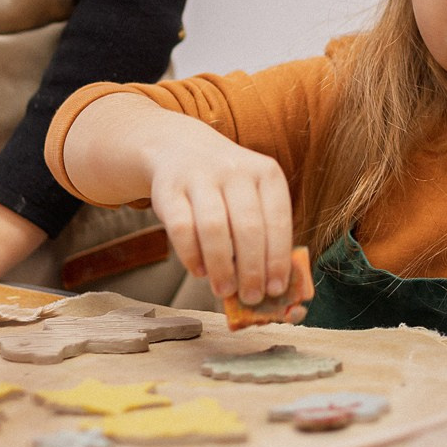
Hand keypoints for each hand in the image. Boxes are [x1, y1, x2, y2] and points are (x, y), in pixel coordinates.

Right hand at [62, 97, 294, 305]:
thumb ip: (264, 232)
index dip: (278, 259)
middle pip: (248, 228)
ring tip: (224, 291)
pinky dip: (191, 255)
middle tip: (251, 297)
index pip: (278, 220)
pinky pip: (181, 227)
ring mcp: (201, 175)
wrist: (180, 148)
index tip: (276, 289)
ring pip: (213, 228)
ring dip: (221, 267)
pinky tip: (200, 272)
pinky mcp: (169, 187)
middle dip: (251, 270)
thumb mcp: (252, 195)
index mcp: (266, 173)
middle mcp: (236, 169)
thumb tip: (271, 285)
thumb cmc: (227, 186)